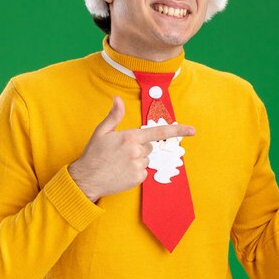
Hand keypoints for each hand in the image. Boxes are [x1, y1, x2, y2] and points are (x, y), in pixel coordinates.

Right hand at [68, 96, 195, 201]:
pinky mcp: (138, 179)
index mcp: (130, 137)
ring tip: (119, 163)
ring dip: (137, 160)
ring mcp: (138, 166)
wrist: (86, 179)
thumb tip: (118, 99)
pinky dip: (135, 171)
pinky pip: (144, 172)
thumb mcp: (102, 132)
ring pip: (146, 159)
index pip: (158, 132)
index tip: (192, 130)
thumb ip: (114, 115)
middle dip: (139, 147)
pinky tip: (121, 171)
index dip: (178, 131)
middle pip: (149, 146)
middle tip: (121, 152)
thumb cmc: (93, 155)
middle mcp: (137, 151)